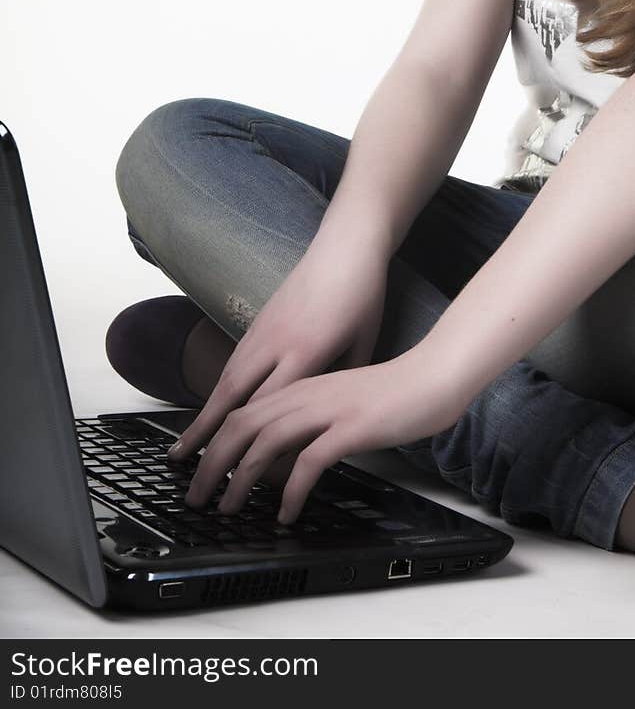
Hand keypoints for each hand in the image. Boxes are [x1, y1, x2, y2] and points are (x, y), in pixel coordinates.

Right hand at [166, 236, 389, 471]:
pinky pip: (232, 362)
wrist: (346, 245)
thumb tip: (328, 419)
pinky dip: (216, 391)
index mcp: (306, 351)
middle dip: (207, 438)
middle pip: (233, 397)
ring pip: (225, 379)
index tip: (240, 477)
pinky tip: (208, 411)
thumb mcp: (364, 344)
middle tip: (186, 473)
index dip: (253, 444)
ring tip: (184, 450)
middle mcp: (276, 342)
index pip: (269, 406)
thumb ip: (341, 382)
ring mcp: (263, 329)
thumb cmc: (362, 295)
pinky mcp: (259, 320)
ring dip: (203, 417)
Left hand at [174, 350, 462, 523]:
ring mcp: (328, 409)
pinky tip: (286, 511)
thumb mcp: (338, 401)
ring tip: (230, 508)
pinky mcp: (351, 427)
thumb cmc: (390, 393)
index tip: (196, 470)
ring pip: (266, 441)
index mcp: (301, 386)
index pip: (243, 412)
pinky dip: (291, 489)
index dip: (213, 442)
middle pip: (243, 426)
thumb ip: (309, 418)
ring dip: (242, 478)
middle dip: (213, 464)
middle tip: (198, 496)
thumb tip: (282, 451)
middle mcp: (306, 394)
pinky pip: (310, 461)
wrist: (431, 377)